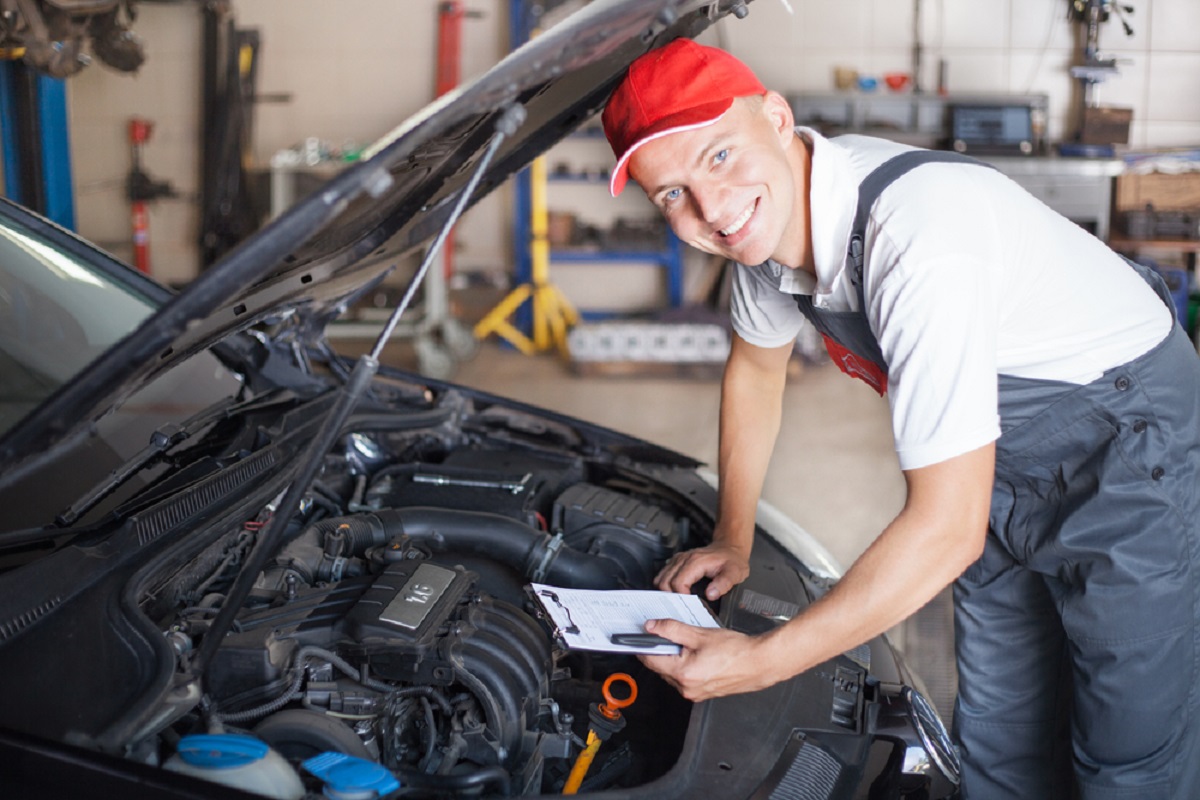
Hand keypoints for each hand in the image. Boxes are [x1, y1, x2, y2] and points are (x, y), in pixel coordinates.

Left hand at [636, 619, 780, 701]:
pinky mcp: (702, 693)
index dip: (643, 644)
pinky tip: (696, 654)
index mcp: (682, 673)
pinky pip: (684, 679)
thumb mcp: (700, 634)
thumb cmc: (736, 650)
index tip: (640, 635)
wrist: (760, 663)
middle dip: (660, 650)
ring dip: (673, 658)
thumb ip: (672, 629)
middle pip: (659, 667)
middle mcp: (686, 688)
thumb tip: (652, 627)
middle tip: (667, 633)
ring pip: (671, 673)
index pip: (650, 659)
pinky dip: (684, 666)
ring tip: (689, 643)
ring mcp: (694, 693)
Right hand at [655, 542, 749, 599]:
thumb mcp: (734, 573)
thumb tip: (710, 594)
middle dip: (671, 597)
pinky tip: (675, 593)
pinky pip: (662, 575)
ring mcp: (678, 559)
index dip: (681, 596)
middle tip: (682, 605)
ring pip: (660, 579)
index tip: (689, 605)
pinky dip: (665, 586)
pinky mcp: (676, 562)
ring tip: (678, 600)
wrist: (729, 548)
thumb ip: (723, 584)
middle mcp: (683, 559)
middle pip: (665, 582)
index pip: (678, 582)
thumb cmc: (731, 560)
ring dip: (666, 592)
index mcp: (695, 561)